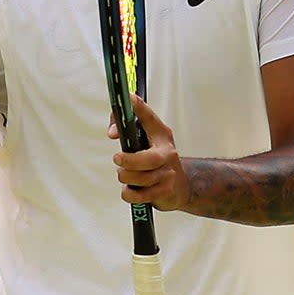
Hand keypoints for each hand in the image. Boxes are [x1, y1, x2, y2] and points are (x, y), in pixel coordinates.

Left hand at [111, 95, 189, 211]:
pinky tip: (131, 189)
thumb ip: (125, 129)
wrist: (181, 187)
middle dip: (130, 161)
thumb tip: (113, 132)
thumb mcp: (146, 141)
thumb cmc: (157, 161)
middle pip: (150, 159)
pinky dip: (129, 193)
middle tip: (117, 158)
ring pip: (141, 179)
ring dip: (126, 177)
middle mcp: (167, 153)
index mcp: (161, 136)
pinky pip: (140, 195)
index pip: (151, 119)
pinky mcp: (165, 192)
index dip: (140, 109)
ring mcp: (168, 174)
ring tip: (124, 174)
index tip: (130, 98)